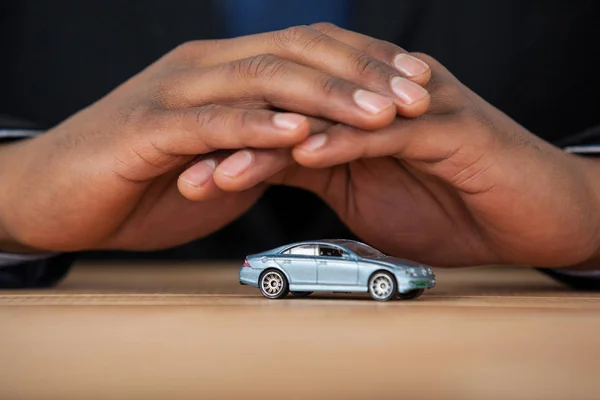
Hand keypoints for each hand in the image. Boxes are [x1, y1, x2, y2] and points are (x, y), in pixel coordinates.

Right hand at [0, 25, 430, 252]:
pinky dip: (258, 126)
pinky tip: (299, 134)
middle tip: (418, 93)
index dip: (366, 65)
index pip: (309, 51)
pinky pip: (211, 121)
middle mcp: (205, 68)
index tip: (417, 85)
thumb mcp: (217, 163)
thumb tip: (305, 152)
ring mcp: (176, 93)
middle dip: (363, 73)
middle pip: (298, 52)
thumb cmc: (139, 181)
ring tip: (380, 113)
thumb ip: (260, 150)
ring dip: (326, 95)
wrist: (56, 196)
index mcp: (226, 72)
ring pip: (263, 78)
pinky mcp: (147, 128)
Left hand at [212, 25, 599, 267]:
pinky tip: (305, 157)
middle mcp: (377, 98)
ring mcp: (412, 106)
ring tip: (224, 166)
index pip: (282, 118)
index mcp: (355, 113)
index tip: (182, 173)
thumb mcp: (368, 190)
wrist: (527, 214)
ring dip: (274, 140)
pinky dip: (343, 144)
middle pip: (294, 106)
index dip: (231, 143)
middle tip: (183, 165)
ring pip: (332, 113)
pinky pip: (386, 132)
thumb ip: (321, 171)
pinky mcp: (449, 125)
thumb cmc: (449, 205)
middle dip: (236, 137)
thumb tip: (268, 169)